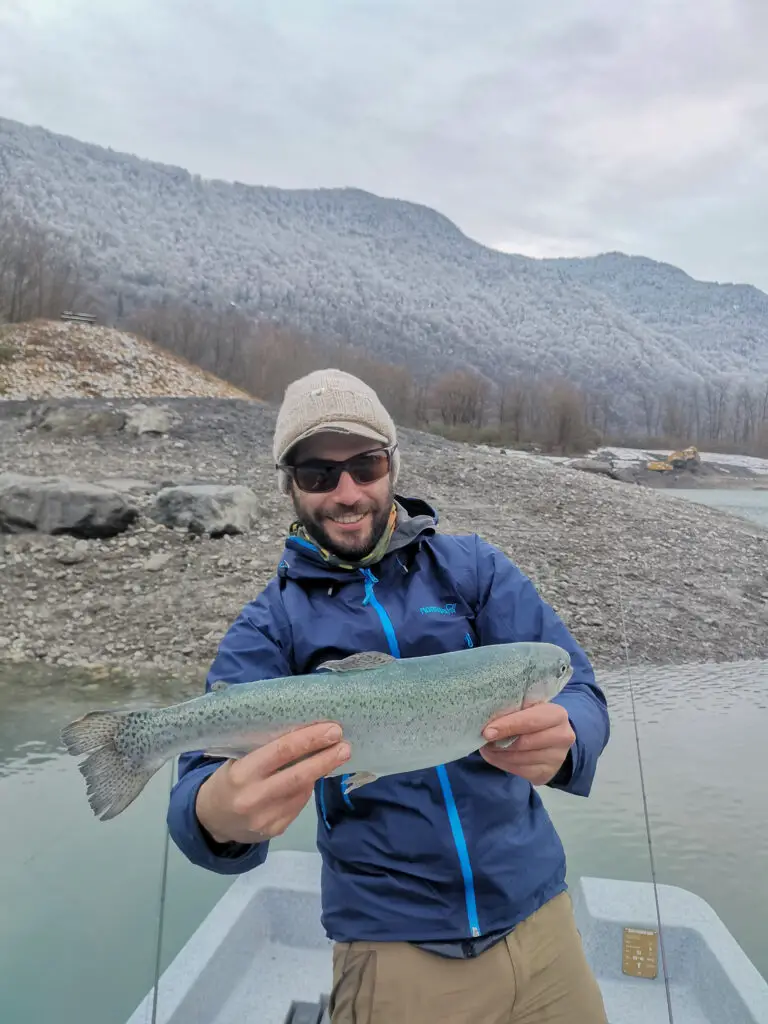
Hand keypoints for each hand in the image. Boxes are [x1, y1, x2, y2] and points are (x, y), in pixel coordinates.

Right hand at [195, 722, 349, 844]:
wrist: (211, 819)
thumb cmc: (228, 779)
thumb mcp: (237, 760)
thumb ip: (265, 752)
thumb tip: (304, 735)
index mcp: (241, 773)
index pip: (281, 752)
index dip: (309, 740)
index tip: (332, 730)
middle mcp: (253, 798)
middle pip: (298, 776)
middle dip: (326, 759)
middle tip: (346, 745)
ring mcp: (265, 818)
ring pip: (302, 792)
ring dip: (319, 773)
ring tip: (333, 756)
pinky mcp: (274, 830)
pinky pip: (298, 805)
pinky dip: (306, 790)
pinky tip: (309, 779)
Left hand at [479, 703, 574, 784]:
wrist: (553, 737)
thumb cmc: (534, 717)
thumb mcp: (528, 708)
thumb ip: (513, 712)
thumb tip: (488, 722)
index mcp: (557, 715)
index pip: (530, 721)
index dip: (507, 726)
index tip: (487, 731)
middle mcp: (562, 737)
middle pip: (524, 743)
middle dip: (500, 742)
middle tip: (483, 740)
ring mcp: (557, 757)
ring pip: (520, 759)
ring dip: (498, 754)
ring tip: (487, 747)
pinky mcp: (548, 773)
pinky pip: (520, 771)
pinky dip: (503, 764)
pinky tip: (495, 756)